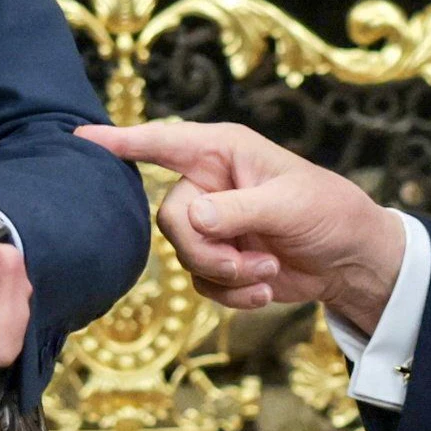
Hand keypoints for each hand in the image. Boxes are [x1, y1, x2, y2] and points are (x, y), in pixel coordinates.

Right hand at [76, 121, 405, 331]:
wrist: (350, 259)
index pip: (162, 141)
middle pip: (170, 218)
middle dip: (208, 249)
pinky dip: (231, 292)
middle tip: (251, 261)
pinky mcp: (218, 258)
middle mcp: (208, 182)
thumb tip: (192, 218)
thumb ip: (238, 209)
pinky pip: (200, 281)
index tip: (79, 137)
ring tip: (267, 269)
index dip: (120, 140)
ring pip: (183, 254)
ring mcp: (211, 222)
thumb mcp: (289, 204)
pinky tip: (264, 288)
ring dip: (227, 273)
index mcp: (222, 150)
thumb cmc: (329, 212)